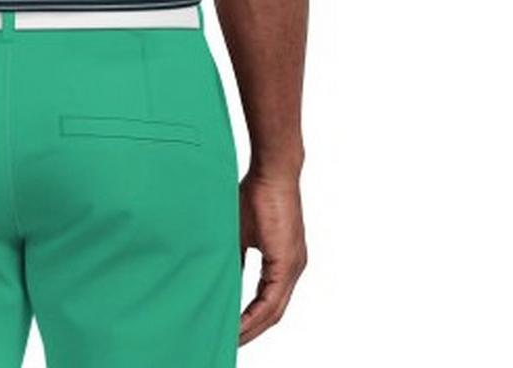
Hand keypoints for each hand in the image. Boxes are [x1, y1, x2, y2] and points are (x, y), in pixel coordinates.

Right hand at [238, 169, 306, 344]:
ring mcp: (293, 266)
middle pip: (273, 313)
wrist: (272, 171)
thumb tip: (220, 275)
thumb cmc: (255, 192)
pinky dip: (255, 315)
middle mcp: (292, 268)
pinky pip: (272, 299)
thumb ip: (235, 256)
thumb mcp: (240, 231)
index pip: (267, 302)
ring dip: (252, 327)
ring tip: (232, 338)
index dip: (250, 319)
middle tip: (230, 342)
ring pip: (274, 310)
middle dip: (250, 331)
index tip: (230, 329)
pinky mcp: (288, 261)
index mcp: (282, 261)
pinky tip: (239, 323)